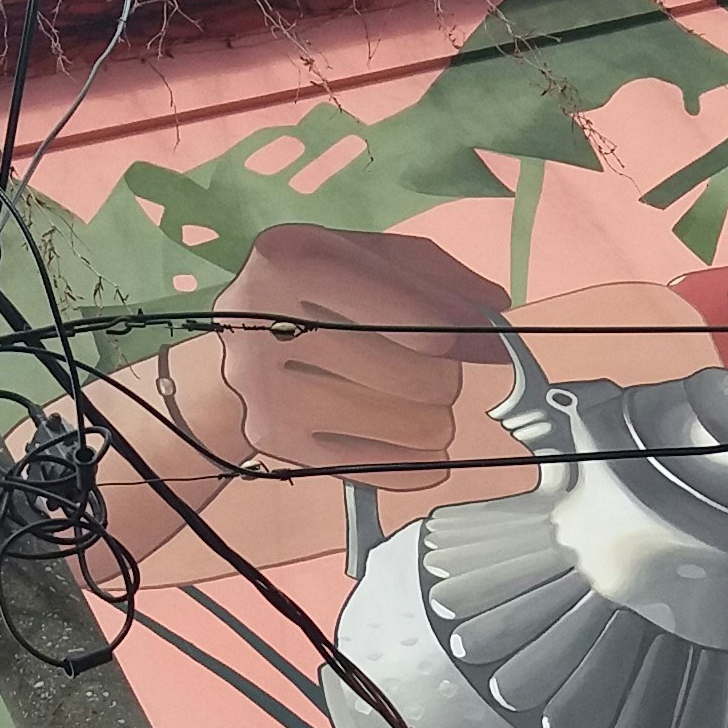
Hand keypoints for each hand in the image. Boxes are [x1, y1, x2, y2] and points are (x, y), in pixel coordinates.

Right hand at [212, 225, 509, 490]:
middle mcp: (269, 323)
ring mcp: (269, 391)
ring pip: (411, 424)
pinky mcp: (277, 444)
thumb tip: (495, 307)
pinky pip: (386, 470)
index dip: (469, 334)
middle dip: (444, 377)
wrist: (232, 358)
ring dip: (433, 419)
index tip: (495, 343)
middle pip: (419, 375)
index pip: (416, 317)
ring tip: (416, 404)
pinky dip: (418, 462)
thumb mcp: (362, 257)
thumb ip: (433, 274)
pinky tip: (414, 446)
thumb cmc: (313, 296)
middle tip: (431, 373)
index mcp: (293, 259)